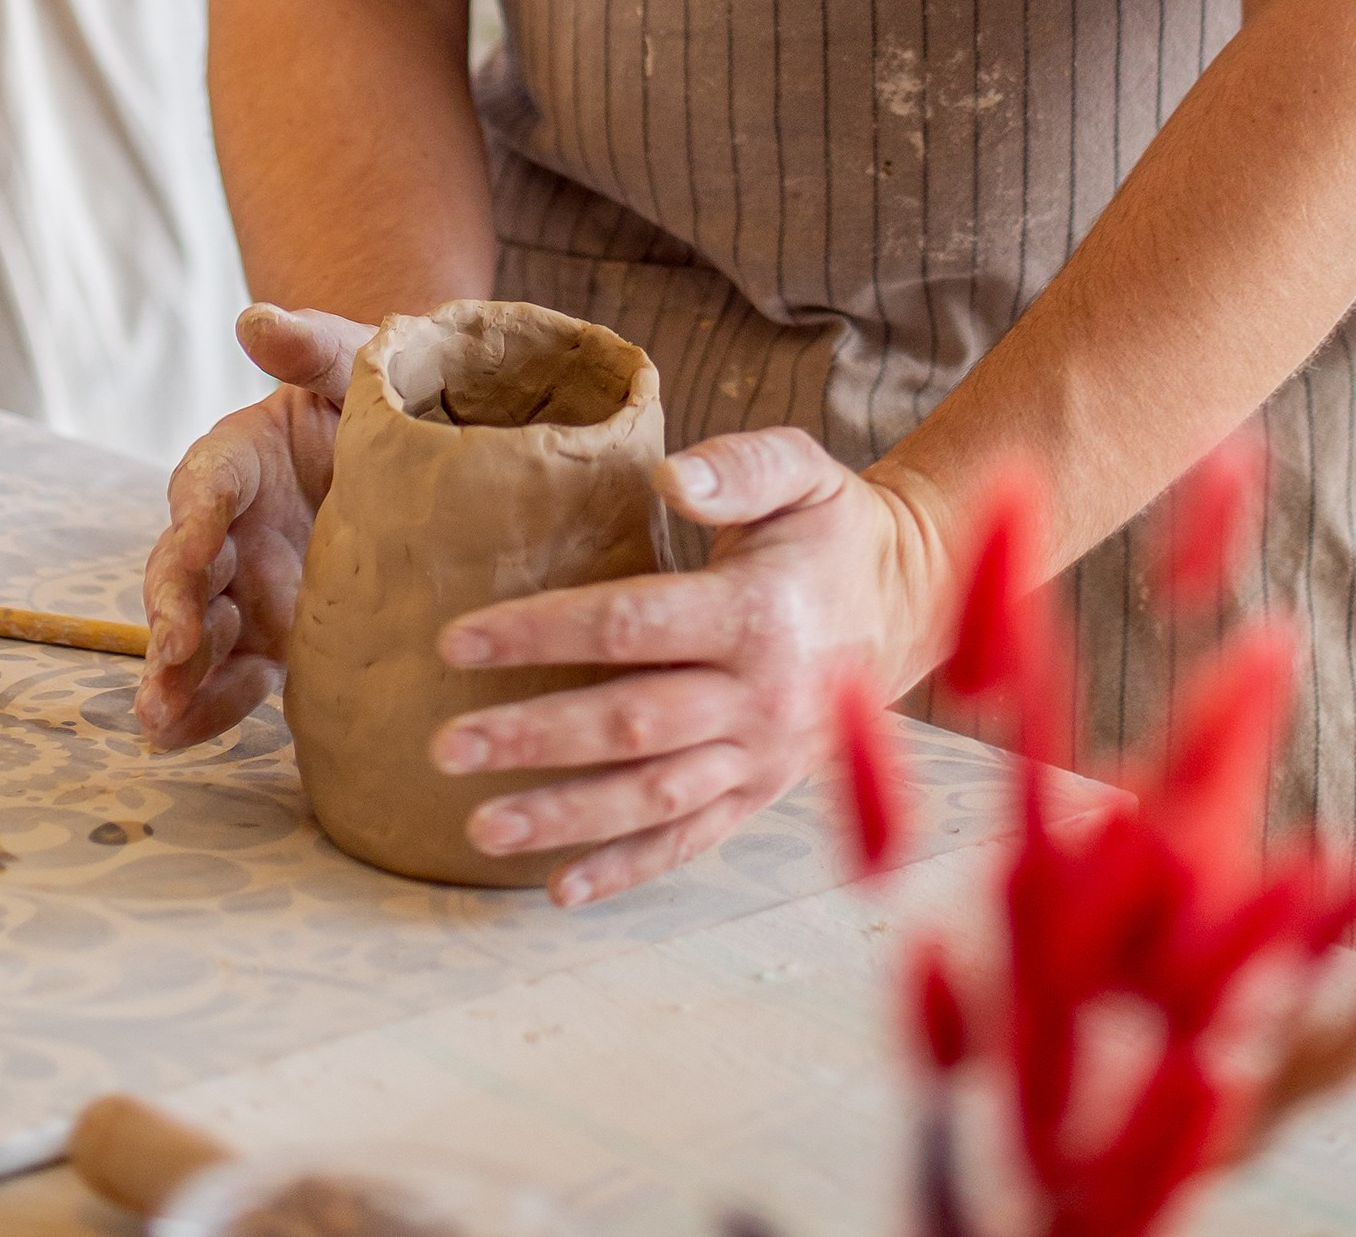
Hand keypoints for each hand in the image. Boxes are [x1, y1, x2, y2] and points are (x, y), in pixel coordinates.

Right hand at [136, 304, 371, 747]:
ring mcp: (245, 587)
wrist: (421, 457)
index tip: (197, 545)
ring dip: (172, 672)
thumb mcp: (357, 362)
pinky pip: (229, 676)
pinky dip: (203, 708)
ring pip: (194, 632)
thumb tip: (257, 317)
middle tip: (171, 652)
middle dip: (171, 609)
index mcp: (241, 458)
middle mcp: (229, 527)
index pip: (206, 483)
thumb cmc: (381, 396)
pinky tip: (178, 739)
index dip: (196, 515)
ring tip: (157, 718)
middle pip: (182, 567)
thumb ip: (312, 343)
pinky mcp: (270, 636)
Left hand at [430, 426, 946, 908]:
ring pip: (651, 797)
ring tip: (479, 826)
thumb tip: (670, 478)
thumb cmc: (834, 530)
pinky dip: (627, 869)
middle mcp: (759, 696)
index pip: (629, 626)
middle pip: (628, 724)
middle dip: (531, 738)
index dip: (540, 633)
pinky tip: (562, 889)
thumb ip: (741, 466)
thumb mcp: (803, 472)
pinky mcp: (762, 793)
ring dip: (564, 817)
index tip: (457, 639)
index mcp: (757, 612)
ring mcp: (761, 757)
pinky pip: (691, 841)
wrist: (911, 605)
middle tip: (445, 745)